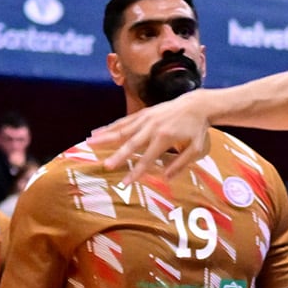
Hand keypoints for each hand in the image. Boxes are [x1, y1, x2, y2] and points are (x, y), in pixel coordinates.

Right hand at [90, 89, 213, 182]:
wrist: (197, 104)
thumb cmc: (198, 129)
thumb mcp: (197, 149)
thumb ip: (181, 163)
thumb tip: (165, 178)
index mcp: (165, 137)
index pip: (148, 159)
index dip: (136, 172)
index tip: (125, 183)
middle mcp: (152, 127)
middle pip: (131, 143)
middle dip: (117, 155)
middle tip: (105, 165)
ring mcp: (146, 118)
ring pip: (122, 129)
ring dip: (105, 136)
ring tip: (89, 143)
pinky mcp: (144, 112)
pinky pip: (124, 121)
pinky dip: (110, 126)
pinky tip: (98, 131)